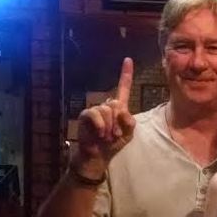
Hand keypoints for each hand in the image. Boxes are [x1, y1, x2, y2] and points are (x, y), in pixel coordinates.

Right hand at [71, 58, 136, 178]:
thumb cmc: (113, 145)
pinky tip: (100, 134)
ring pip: (107, 109)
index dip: (125, 75)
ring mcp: (95, 110)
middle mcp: (106, 106)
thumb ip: (130, 122)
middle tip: (115, 135)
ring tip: (107, 137)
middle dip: (118, 122)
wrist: (98, 156)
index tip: (128, 60)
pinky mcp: (86, 116)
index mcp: (118, 108)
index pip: (123, 89)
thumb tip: (122, 111)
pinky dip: (100, 125)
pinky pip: (95, 114)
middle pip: (116, 103)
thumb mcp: (128, 134)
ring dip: (110, 126)